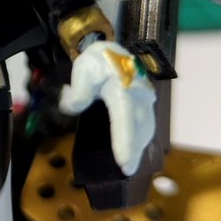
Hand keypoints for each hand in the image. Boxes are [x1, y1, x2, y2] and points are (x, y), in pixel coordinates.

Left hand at [59, 40, 155, 175]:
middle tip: (127, 170)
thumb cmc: (97, 60)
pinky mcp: (146, 102)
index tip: (125, 163)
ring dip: (139, 145)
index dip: (125, 143)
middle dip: (134, 150)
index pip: (125, 119)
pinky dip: (141, 137)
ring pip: (146, 126)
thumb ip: (78, 90)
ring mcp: (145, 98)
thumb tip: (74, 106)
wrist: (111, 49)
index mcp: (122, 87)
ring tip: (130, 164)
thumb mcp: (82, 69)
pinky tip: (135, 149)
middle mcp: (138, 94)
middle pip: (139, 128)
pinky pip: (146, 123)